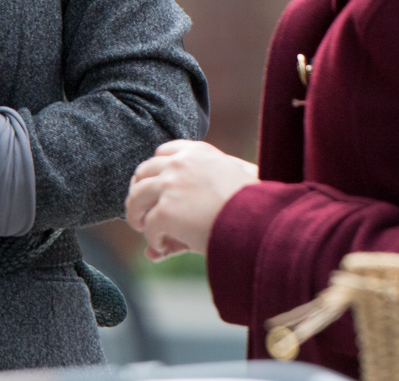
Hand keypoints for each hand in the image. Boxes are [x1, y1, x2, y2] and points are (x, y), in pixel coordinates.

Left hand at [125, 140, 258, 258]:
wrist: (261, 220)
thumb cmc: (255, 205)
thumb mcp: (227, 195)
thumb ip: (200, 202)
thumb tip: (180, 218)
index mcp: (197, 151)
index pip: (162, 153)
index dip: (155, 173)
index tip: (156, 190)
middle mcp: (180, 163)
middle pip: (143, 173)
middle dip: (139, 193)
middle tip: (142, 213)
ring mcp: (171, 185)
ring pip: (137, 198)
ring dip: (137, 215)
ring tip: (145, 229)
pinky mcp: (167, 211)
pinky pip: (149, 226)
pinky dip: (153, 238)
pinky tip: (163, 246)